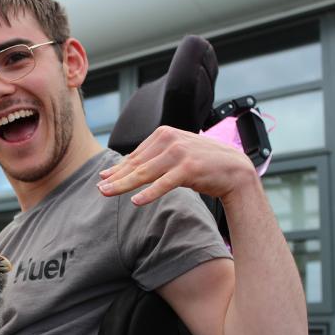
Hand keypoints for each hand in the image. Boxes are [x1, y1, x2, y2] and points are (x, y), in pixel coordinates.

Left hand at [97, 126, 255, 204]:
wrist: (235, 169)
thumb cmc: (202, 164)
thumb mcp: (175, 155)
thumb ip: (154, 157)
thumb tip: (125, 166)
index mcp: (164, 133)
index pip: (136, 155)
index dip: (119, 168)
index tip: (103, 177)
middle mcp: (169, 140)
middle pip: (136, 164)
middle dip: (116, 177)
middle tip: (99, 188)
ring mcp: (179, 153)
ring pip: (145, 174)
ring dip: (124, 185)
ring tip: (107, 193)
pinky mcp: (189, 168)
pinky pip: (164, 184)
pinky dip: (149, 193)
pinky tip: (135, 201)